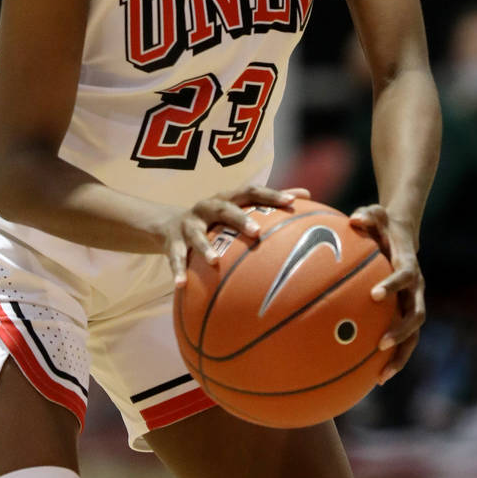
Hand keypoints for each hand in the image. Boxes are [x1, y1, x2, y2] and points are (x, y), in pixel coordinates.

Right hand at [166, 185, 309, 286]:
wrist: (168, 224)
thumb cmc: (216, 219)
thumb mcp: (237, 208)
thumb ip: (269, 203)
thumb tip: (308, 195)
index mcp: (228, 198)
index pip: (251, 191)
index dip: (270, 194)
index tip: (291, 201)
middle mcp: (208, 206)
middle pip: (225, 208)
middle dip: (240, 219)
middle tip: (257, 232)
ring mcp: (189, 223)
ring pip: (197, 234)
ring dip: (205, 247)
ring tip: (214, 262)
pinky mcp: (172, 241)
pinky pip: (174, 257)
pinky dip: (178, 271)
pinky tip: (181, 286)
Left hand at [349, 203, 424, 384]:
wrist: (402, 236)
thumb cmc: (382, 225)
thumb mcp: (376, 214)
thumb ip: (367, 216)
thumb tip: (354, 219)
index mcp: (408, 265)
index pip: (406, 276)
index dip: (393, 286)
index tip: (374, 295)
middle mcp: (416, 289)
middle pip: (416, 315)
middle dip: (400, 331)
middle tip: (380, 343)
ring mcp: (413, 304)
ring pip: (413, 336)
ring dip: (400, 355)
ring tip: (381, 375)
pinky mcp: (406, 316)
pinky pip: (403, 341)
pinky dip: (393, 359)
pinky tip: (373, 378)